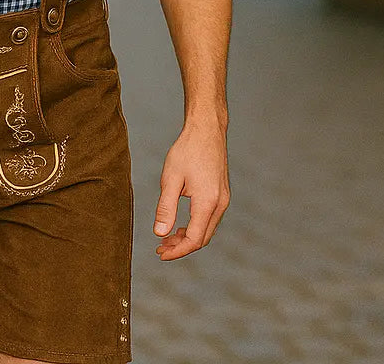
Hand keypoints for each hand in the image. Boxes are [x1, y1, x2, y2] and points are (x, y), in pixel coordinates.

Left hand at [153, 118, 229, 260]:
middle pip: (202, 238)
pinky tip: (180, 224)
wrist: (206, 130)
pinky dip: (195, 226)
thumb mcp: (171, 178)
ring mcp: (224, 199)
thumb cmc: (187, 150)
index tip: (160, 254)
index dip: (177, 250)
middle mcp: (220, 204)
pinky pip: (209, 218)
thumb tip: (159, 234)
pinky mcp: (222, 194)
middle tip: (160, 249)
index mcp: (208, 202)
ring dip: (188, 237)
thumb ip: (165, 208)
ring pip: (207, 229)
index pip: (194, 239)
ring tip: (167, 238)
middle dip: (181, 247)